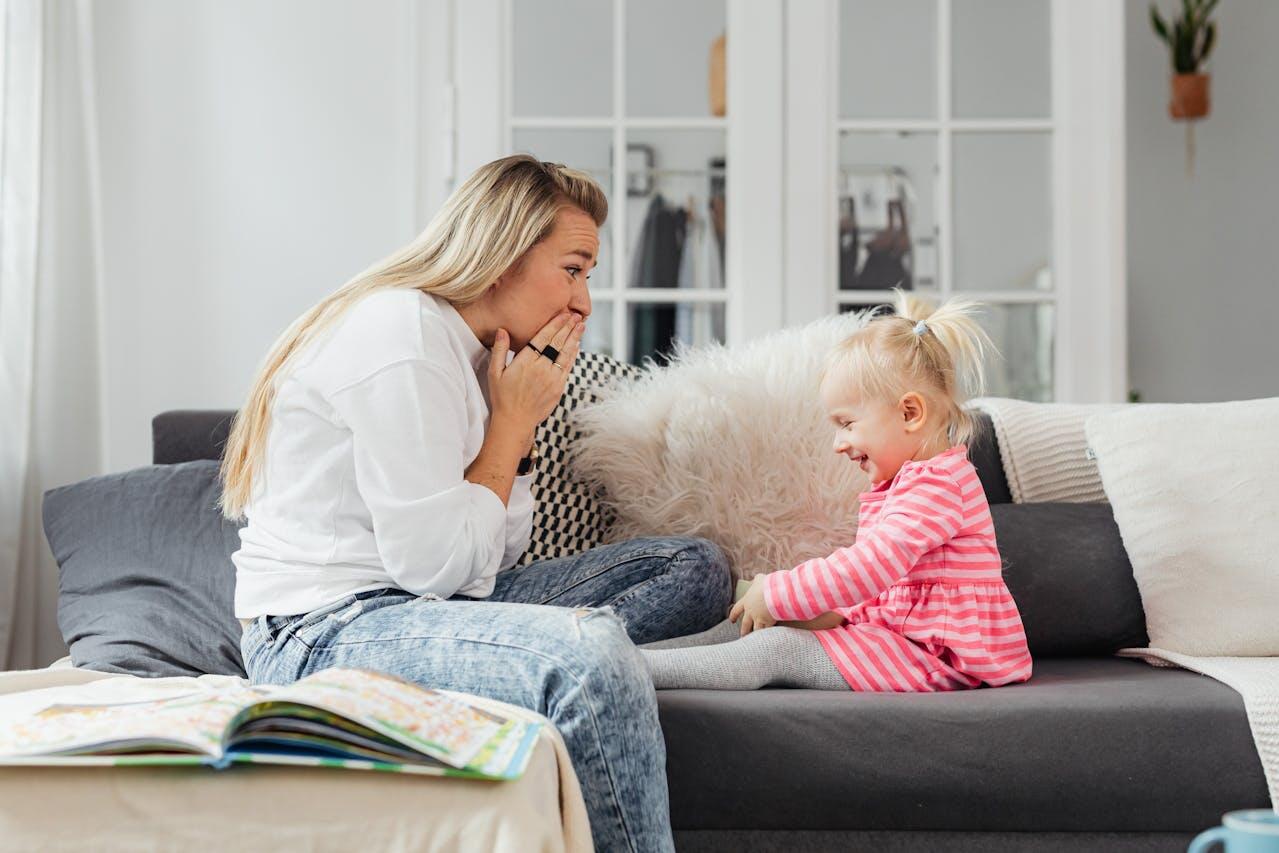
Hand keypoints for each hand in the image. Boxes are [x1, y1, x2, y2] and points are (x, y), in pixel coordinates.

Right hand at [488, 312, 585, 433]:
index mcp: (525, 362)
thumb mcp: (494, 372)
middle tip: (576, 315)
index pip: (543, 337)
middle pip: (558, 343)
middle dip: (568, 327)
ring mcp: (552, 378)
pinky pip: (568, 367)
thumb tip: (502, 330)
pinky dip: (573, 355)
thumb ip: (499, 350)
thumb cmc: (502, 397)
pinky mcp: (559, 388)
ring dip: (574, 338)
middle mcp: (541, 368)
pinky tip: (576, 346)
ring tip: (581, 326)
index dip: (555, 324)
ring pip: (566, 354)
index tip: (563, 314)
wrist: (515, 422)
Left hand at [728, 579, 775, 636]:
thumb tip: (758, 578)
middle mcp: (751, 612)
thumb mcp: (760, 579)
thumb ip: (757, 580)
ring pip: (755, 630)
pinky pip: (767, 632)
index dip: (733, 615)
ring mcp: (759, 618)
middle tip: (743, 635)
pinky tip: (767, 640)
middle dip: (744, 631)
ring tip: (754, 642)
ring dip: (754, 636)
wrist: (775, 593)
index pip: (737, 609)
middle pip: (745, 624)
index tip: (731, 620)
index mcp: (747, 601)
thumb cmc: (767, 584)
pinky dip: (767, 636)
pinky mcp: (768, 623)